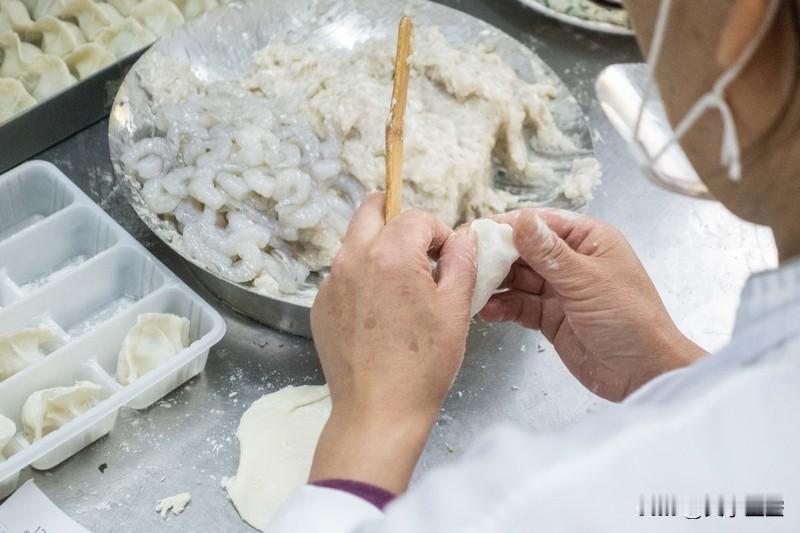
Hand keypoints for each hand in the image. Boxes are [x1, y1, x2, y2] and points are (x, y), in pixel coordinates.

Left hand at [309, 193, 476, 492]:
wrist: (378, 410)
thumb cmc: (424, 363)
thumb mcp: (456, 307)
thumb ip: (462, 260)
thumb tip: (463, 235)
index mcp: (390, 253)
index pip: (417, 217)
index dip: (439, 233)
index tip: (448, 258)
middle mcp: (352, 258)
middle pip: (371, 210)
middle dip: (397, 219)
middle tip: (418, 247)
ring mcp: (330, 282)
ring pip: (354, 244)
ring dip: (378, 250)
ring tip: (401, 289)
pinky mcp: (319, 306)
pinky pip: (342, 276)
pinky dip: (362, 280)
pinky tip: (379, 315)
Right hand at [482, 208, 703, 401]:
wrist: (643, 374)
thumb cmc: (629, 319)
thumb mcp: (586, 280)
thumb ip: (549, 252)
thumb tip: (519, 219)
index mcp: (588, 239)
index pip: (540, 223)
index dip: (506, 226)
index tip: (476, 230)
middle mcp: (572, 260)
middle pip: (524, 250)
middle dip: (496, 256)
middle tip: (466, 262)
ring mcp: (560, 290)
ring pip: (518, 279)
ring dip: (496, 283)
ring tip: (472, 288)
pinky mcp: (550, 317)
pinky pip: (520, 305)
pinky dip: (503, 307)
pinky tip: (487, 311)